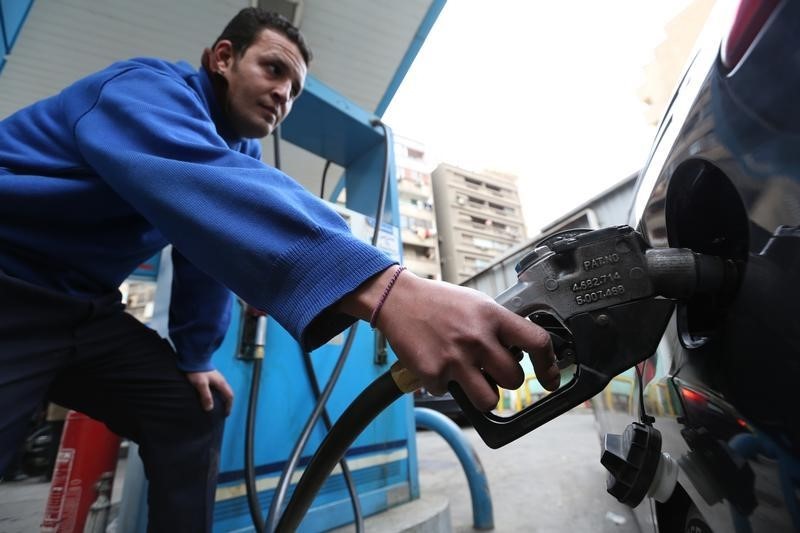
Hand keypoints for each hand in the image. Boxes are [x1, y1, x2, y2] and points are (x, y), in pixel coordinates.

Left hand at [186, 369, 233, 415]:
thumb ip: (206, 396)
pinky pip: (217, 387)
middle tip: (222, 411)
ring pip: (222, 389)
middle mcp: (221, 380)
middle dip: (226, 402)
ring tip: (216, 405)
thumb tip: (209, 408)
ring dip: (221, 398)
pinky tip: (210, 395)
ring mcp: (216, 377)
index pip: (229, 396)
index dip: (229, 406)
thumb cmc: (198, 371)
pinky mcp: (211, 376)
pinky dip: (217, 393)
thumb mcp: (201, 384)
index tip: (226, 414)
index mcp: (221, 383)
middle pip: (227, 393)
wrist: (194, 358)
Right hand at [339, 268, 559, 411]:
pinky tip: (435, 363)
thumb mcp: (476, 303)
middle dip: (504, 379)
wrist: (397, 300)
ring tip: (467, 377)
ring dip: (481, 392)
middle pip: (513, 380)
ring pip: (488, 399)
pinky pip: (449, 393)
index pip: (537, 343)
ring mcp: (456, 358)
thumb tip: (520, 352)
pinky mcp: (434, 373)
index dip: (549, 366)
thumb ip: (498, 326)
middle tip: (489, 370)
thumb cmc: (438, 302)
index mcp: (492, 317)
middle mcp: (478, 338)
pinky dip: (443, 384)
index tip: (550, 379)